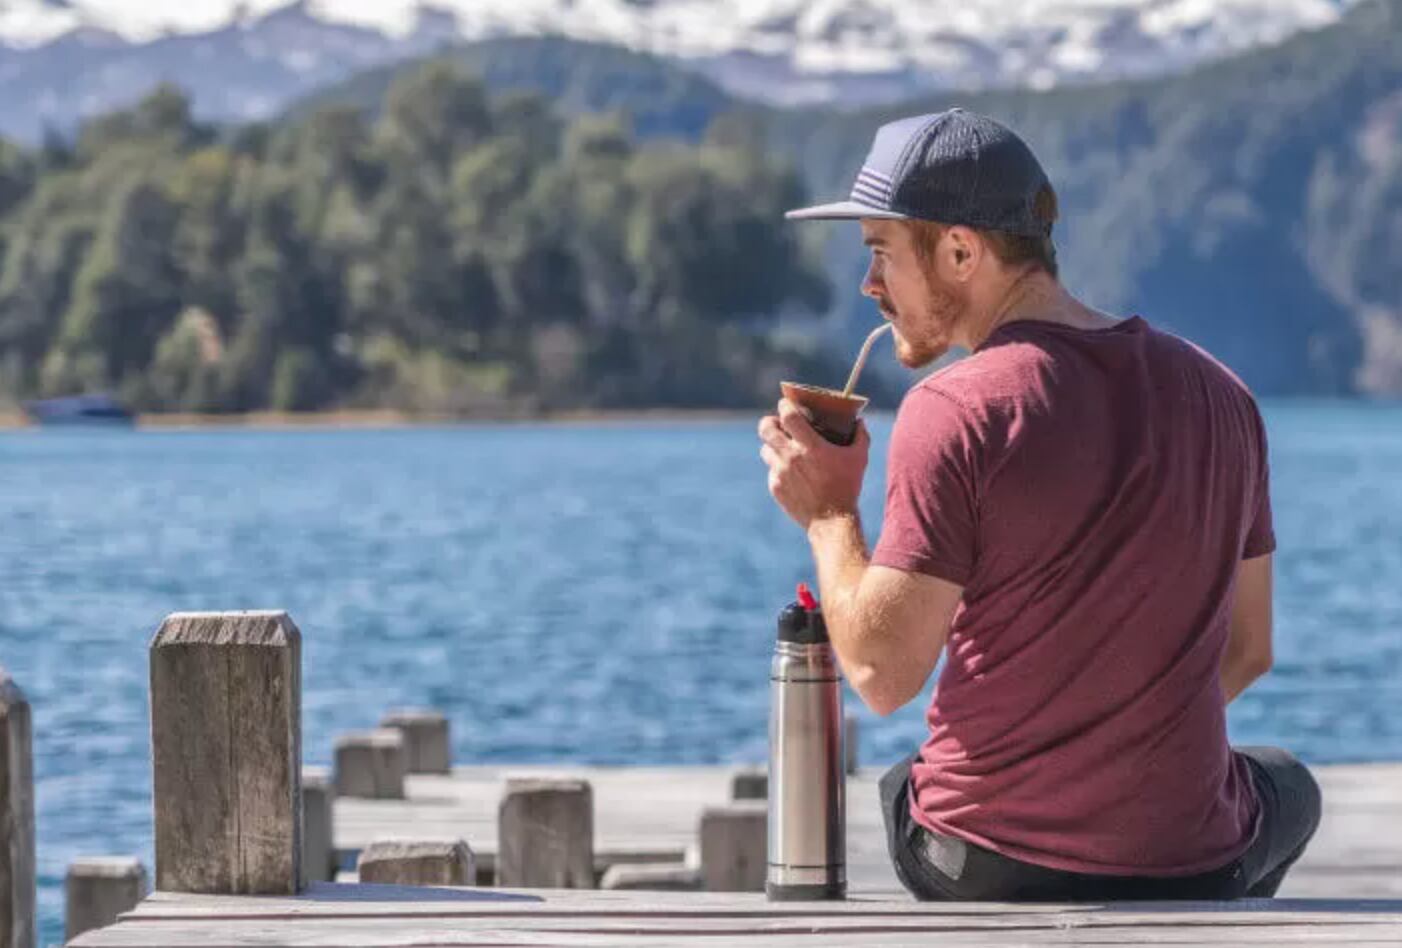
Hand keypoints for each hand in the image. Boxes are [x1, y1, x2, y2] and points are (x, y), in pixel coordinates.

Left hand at [758, 398, 869, 529]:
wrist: (831, 520)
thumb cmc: (848, 486)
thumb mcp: (859, 458)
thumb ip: (860, 436)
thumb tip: (859, 421)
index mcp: (810, 446)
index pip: (787, 415)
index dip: (784, 405)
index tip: (787, 404)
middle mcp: (791, 457)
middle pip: (766, 428)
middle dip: (770, 422)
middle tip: (779, 424)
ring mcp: (780, 473)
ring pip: (765, 449)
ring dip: (773, 446)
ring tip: (785, 449)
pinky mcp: (775, 487)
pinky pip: (771, 470)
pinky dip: (779, 468)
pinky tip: (791, 472)